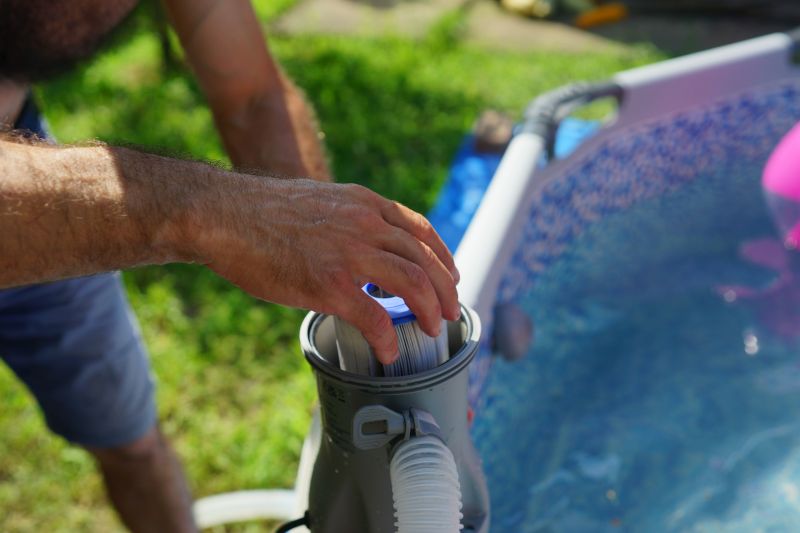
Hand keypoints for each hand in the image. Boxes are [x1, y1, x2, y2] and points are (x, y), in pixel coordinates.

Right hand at [184, 175, 459, 363]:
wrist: (222, 214)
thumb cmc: (261, 213)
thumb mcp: (319, 201)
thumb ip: (349, 220)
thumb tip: (363, 248)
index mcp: (364, 203)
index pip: (420, 229)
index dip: (443, 257)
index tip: (451, 276)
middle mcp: (365, 223)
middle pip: (425, 260)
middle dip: (445, 291)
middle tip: (450, 312)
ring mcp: (349, 253)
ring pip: (412, 284)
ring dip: (430, 311)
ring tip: (434, 329)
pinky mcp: (329, 284)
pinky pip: (375, 317)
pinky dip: (388, 338)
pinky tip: (389, 351)